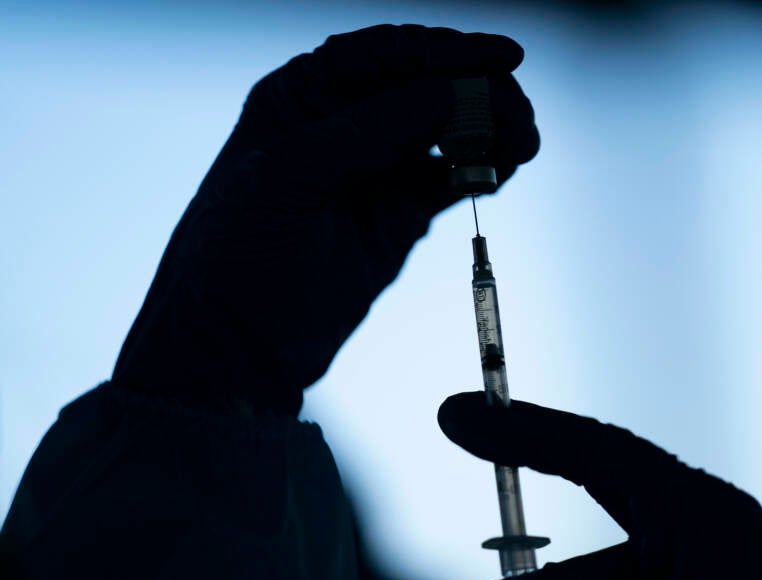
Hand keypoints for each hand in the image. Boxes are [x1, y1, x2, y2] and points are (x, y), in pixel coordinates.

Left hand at [112, 25, 538, 415]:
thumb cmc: (238, 257)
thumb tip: (446, 93)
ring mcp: (373, 173)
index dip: (445, 50)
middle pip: (424, 88)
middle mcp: (340, 125)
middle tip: (519, 116)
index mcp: (301, 98)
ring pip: (444, 133)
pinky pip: (449, 181)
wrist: (237, 348)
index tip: (502, 57)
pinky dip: (479, 172)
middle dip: (476, 94)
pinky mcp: (397, 218)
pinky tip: (504, 169)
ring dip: (487, 131)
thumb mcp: (291, 180)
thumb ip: (367, 133)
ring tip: (524, 142)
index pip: (382, 54)